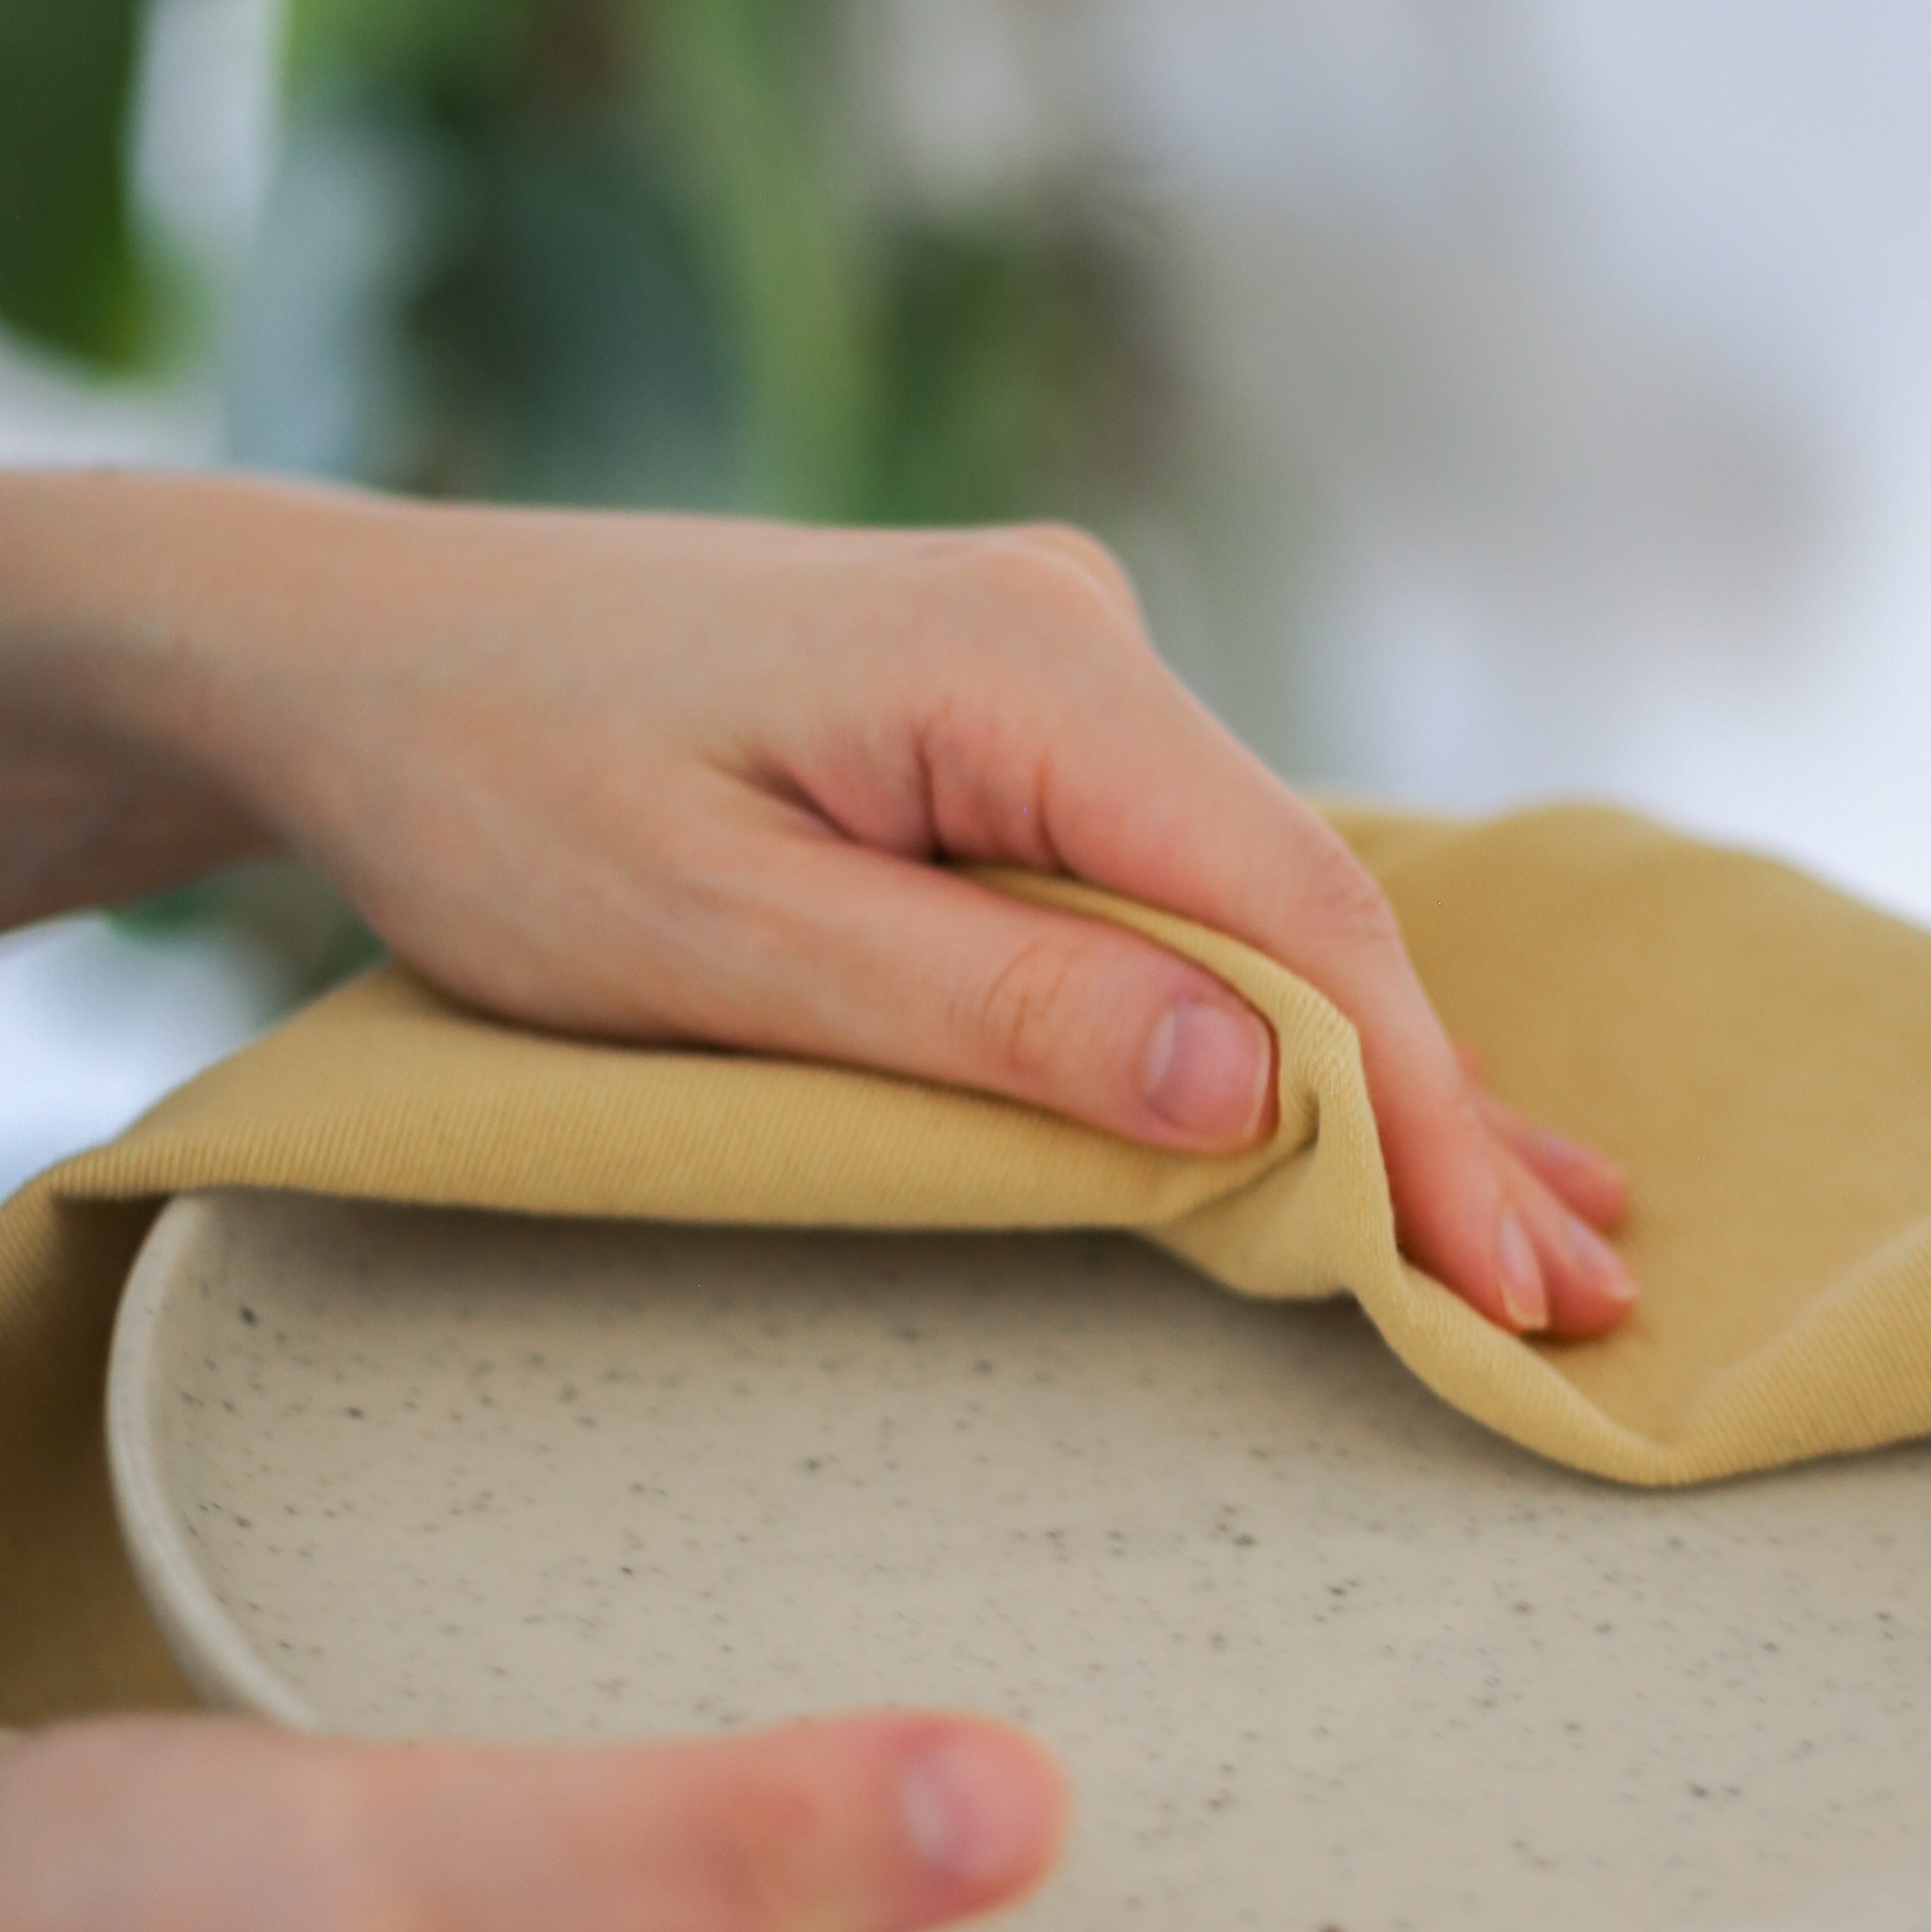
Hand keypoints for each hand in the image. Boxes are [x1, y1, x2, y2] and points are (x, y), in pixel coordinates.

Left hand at [0, 476, 1633, 1337]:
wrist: (348, 647)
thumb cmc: (491, 791)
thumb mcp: (718, 937)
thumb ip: (990, 1005)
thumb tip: (1259, 1082)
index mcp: (1020, 665)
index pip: (1292, 920)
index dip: (1418, 1116)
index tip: (1506, 1279)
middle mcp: (1073, 637)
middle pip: (1310, 912)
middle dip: (1446, 1118)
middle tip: (1583, 1294)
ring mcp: (1047, 671)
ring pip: (1259, 909)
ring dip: (1384, 1080)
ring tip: (1546, 1226)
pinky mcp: (1005, 723)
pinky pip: (1177, 888)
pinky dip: (1275, 1017)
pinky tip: (1387, 1098)